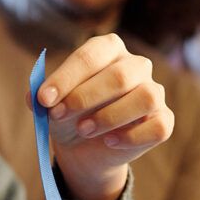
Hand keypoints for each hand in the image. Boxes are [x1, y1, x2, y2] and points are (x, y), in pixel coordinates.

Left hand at [32, 34, 173, 199]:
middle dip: (84, 97)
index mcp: (109, 50)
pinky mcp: (163, 120)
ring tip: (84, 129)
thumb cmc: (69, 116)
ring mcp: (154, 92)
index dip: (67, 77)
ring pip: (145, 97)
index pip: (92, 54)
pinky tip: (110, 142)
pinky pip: (158, 126)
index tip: (44, 98)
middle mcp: (136, 66)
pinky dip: (132, 136)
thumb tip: (36, 97)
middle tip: (58, 115)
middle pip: (119, 76)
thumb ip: (43, 97)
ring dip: (110, 116)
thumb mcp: (50, 106)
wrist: (84, 149)